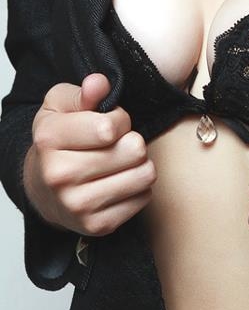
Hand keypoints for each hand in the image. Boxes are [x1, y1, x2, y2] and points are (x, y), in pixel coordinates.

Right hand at [23, 73, 156, 236]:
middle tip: (116, 144)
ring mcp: (77, 205)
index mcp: (50, 139)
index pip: (110, 127)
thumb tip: (99, 83)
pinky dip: (138, 186)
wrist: (43, 188)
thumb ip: (84, 91)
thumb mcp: (62, 105)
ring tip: (121, 161)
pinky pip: (143, 197)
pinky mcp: (96, 226)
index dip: (120, 119)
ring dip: (139, 163)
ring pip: (144, 174)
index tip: (110, 123)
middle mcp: (59, 175)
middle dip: (132, 140)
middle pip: (133, 149)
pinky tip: (119, 181)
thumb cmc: (59, 140)